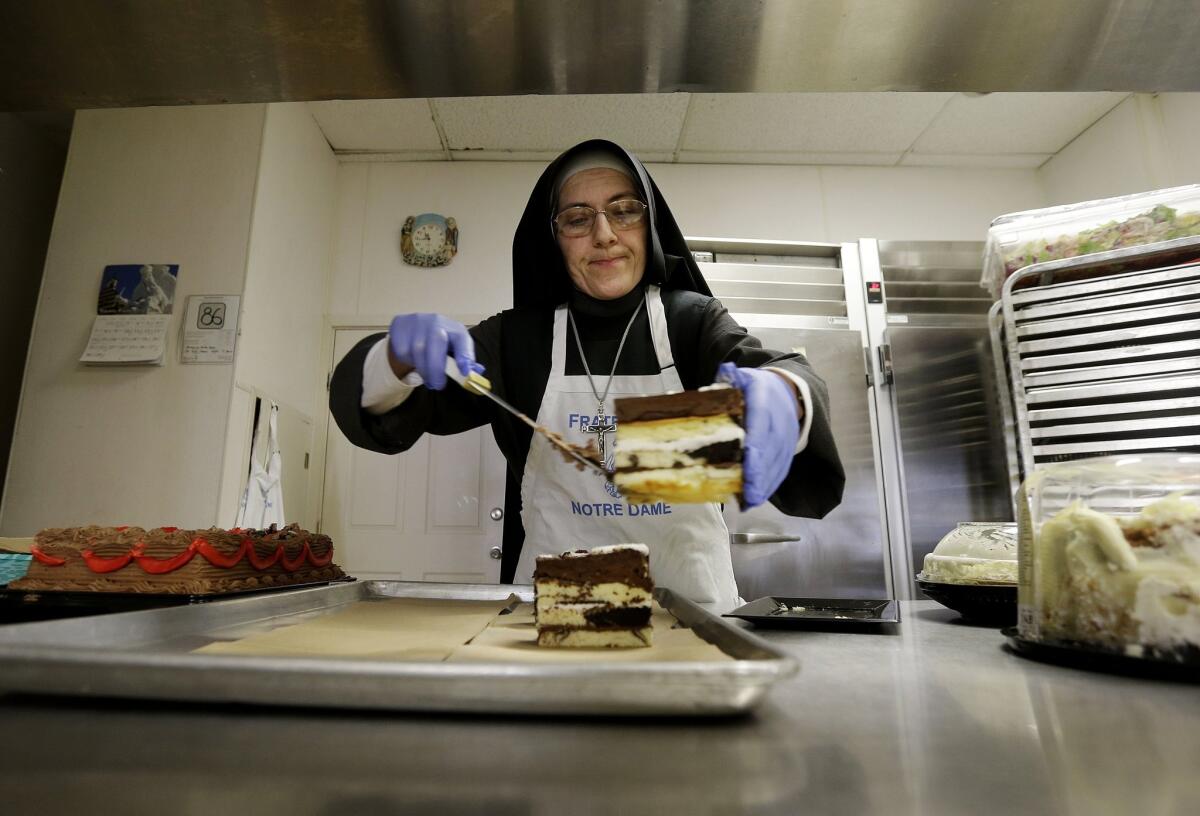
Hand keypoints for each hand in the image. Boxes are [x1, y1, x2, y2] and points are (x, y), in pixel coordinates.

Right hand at [387, 313, 477, 390]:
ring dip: (423, 370)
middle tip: (438, 385)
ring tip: (428, 379)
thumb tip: (476, 373)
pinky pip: (403, 350)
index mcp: (455, 328)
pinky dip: (408, 362)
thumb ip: (464, 362)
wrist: (412, 328)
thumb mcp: (454, 350)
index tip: (464, 371)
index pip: (462, 338)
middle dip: (436, 368)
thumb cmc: (439, 344)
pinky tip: (414, 363)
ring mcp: (417, 322)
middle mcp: (437, 321)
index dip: (464, 355)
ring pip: (418, 349)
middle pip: (437, 341)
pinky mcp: (401, 326)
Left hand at [717, 362, 799, 507]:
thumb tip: (723, 374)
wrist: (785, 389)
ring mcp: (787, 435)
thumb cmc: (754, 388)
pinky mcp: (788, 449)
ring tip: (751, 501)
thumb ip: (728, 379)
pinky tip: (758, 498)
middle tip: (749, 494)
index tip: (748, 466)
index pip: (761, 424)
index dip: (756, 447)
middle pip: (772, 449)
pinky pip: (782, 468)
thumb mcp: (740, 378)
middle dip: (761, 473)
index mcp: (764, 399)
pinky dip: (771, 485)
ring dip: (766, 484)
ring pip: (779, 462)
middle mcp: (780, 419)